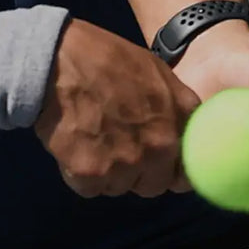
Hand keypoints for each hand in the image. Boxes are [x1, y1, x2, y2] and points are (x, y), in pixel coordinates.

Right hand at [35, 18, 197, 198]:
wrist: (61, 60)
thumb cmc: (107, 58)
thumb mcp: (158, 72)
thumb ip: (176, 108)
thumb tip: (182, 134)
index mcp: (179, 119)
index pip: (187, 171)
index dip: (170, 170)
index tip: (158, 166)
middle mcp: (160, 146)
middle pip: (153, 185)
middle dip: (137, 174)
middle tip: (115, 148)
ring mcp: (127, 162)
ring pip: (120, 188)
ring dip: (107, 173)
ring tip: (91, 140)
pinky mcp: (92, 173)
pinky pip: (90, 189)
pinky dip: (80, 175)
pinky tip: (74, 147)